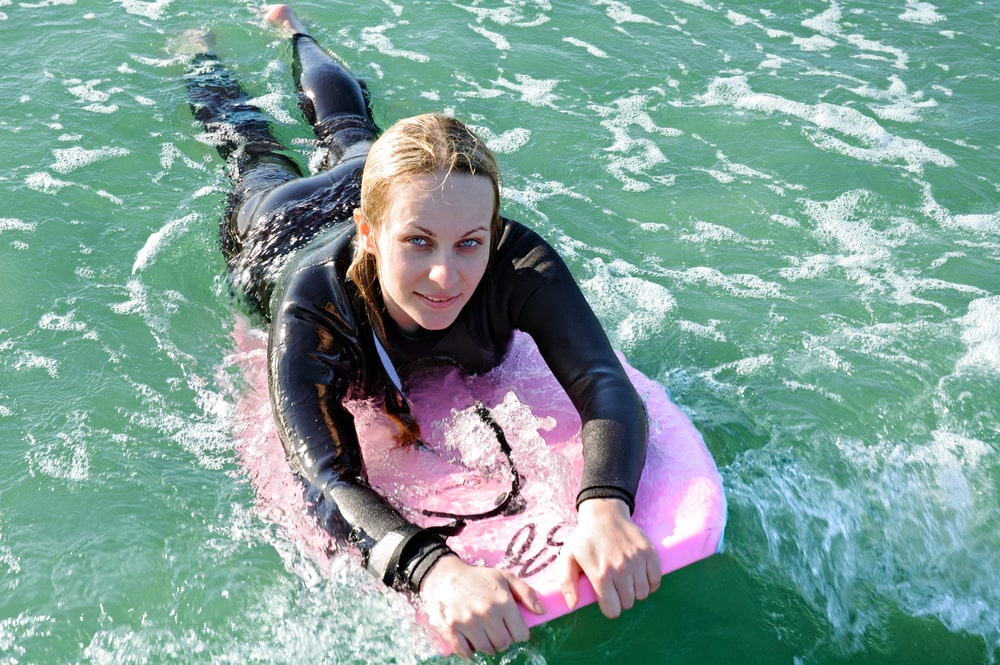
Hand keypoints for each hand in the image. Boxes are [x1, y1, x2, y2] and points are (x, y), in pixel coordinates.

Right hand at [419, 555, 545, 658]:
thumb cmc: (479, 579)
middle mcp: (486, 613)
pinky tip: (469, 636)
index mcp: (502, 601)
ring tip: (482, 630)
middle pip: (503, 644)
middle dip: (502, 639)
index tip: (511, 626)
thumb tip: (542, 612)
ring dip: (486, 644)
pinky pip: (466, 653)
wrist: (445, 577)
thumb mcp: (506, 578)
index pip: (520, 634)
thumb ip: (527, 593)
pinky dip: (469, 649)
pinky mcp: (451, 630)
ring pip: (486, 649)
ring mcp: (467, 623)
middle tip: (496, 628)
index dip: (518, 632)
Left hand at [560, 498, 660, 617]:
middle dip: (622, 599)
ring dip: (636, 590)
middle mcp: (620, 569)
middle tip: (616, 585)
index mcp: (600, 574)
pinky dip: (650, 581)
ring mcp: (637, 561)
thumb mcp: (568, 557)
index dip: (609, 607)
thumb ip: (567, 582)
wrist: (605, 514)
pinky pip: (656, 580)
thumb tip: (572, 604)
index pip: (613, 610)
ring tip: (627, 579)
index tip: (607, 597)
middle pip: (628, 603)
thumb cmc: (585, 538)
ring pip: (643, 593)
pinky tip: (640, 574)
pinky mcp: (649, 553)